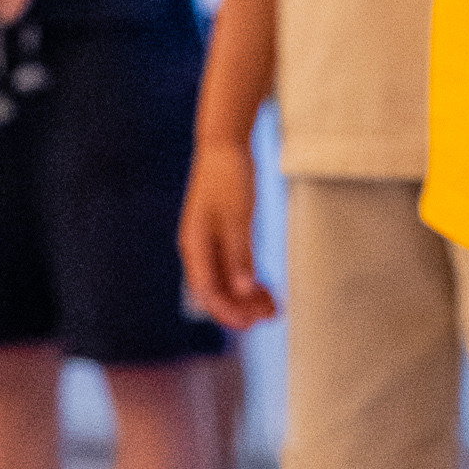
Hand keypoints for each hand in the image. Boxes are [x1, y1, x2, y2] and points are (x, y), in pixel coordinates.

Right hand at [179, 140, 277, 328]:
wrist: (225, 145)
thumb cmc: (229, 178)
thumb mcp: (238, 216)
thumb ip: (239, 254)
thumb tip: (242, 290)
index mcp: (195, 246)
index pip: (207, 291)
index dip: (228, 311)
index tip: (252, 323)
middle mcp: (199, 249)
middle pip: (217, 291)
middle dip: (241, 308)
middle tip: (270, 317)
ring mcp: (210, 243)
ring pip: (226, 281)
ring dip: (247, 298)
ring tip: (273, 308)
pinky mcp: (223, 236)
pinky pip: (234, 267)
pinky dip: (249, 280)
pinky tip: (266, 289)